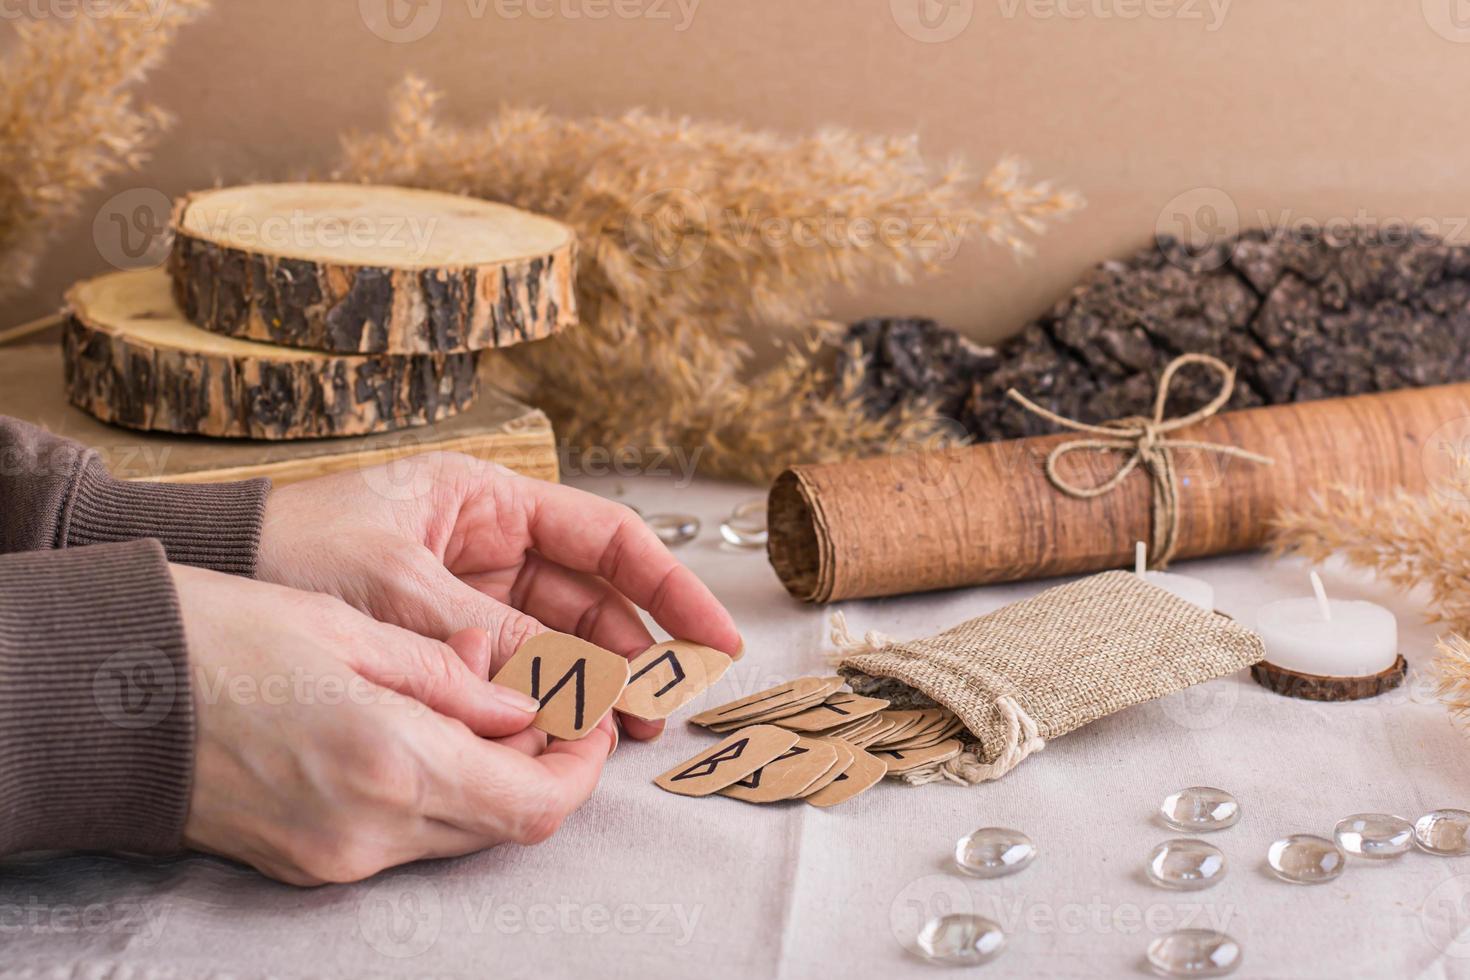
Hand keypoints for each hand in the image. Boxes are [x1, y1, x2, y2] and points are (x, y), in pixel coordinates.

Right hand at [173, 563, 612, 884]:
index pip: (535, 802)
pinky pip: (405, 837)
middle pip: (504, 824)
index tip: (592, 721)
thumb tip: (528, 707)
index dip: (581, 766)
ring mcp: (335, 856)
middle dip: (544, 770)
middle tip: (550, 709)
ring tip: (487, 714)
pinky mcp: (307, 862)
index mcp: (394, 764)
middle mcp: (371, 830)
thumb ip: (455, 679)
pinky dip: (436, 794)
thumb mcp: (355, 631)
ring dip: (492, 782)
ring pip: (459, 833)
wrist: (106, 694)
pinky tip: (422, 738)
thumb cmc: (221, 638)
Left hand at [256, 452, 741, 739]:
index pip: (607, 538)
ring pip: (559, 638)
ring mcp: (471, 592)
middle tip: (666, 706)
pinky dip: (542, 696)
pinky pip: (513, 667)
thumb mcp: (397, 586)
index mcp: (488, 498)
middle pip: (593, 596)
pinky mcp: (445, 638)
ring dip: (596, 680)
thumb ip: (489, 636)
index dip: (668, 587)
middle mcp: (490, 542)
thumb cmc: (291, 549)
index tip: (713, 635)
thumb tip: (573, 687)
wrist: (209, 575)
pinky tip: (565, 726)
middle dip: (636, 648)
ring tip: (630, 729)